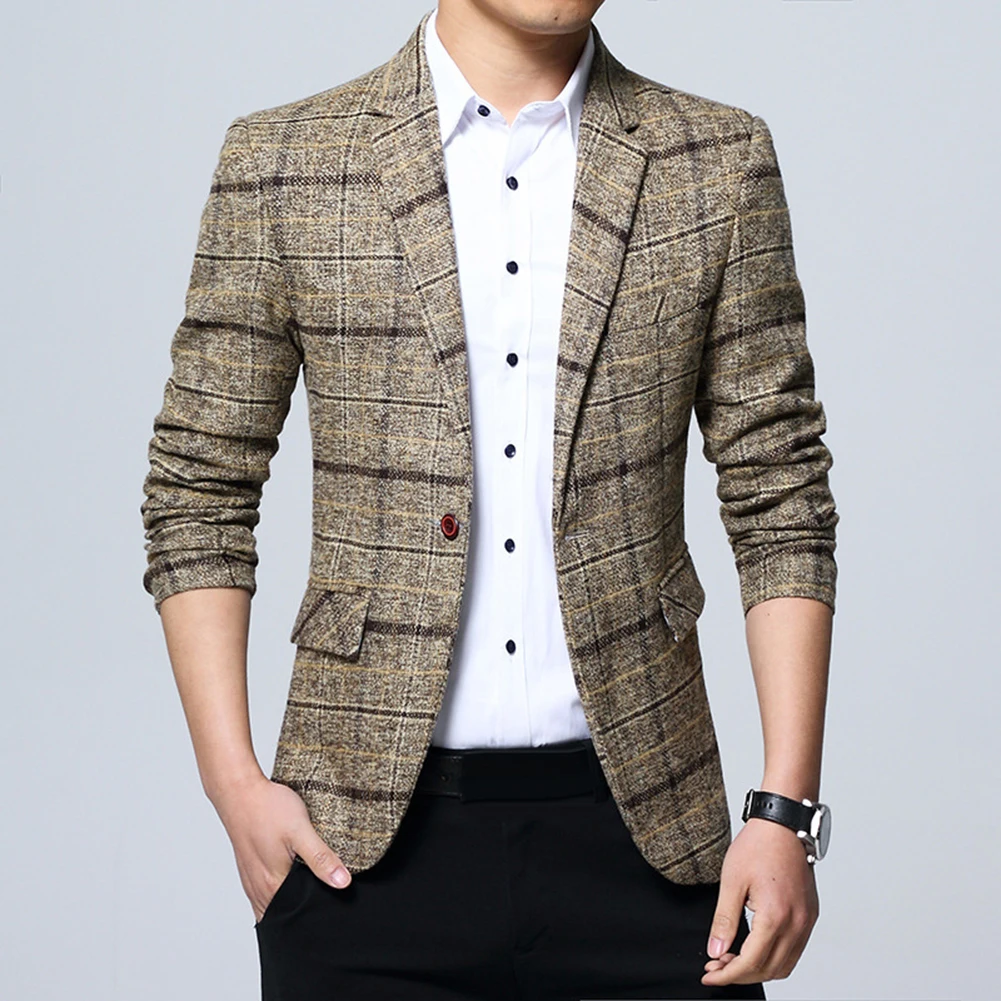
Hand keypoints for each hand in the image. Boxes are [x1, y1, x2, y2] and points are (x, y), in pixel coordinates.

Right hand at [210, 774, 352, 922]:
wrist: (239, 791)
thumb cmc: (268, 808)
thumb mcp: (301, 830)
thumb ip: (321, 858)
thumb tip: (343, 883)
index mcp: (272, 885)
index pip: (295, 917)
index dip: (313, 917)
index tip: (329, 914)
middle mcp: (259, 888)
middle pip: (283, 915)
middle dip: (302, 914)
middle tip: (323, 905)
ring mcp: (251, 879)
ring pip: (272, 904)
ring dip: (289, 903)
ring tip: (309, 894)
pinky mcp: (249, 867)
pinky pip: (264, 891)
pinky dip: (278, 892)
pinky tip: (290, 879)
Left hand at [701, 817, 818, 986]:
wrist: (783, 825)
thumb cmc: (757, 846)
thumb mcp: (731, 881)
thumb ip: (724, 920)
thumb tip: (716, 952)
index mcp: (775, 917)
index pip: (750, 963)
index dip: (727, 975)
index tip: (709, 975)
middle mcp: (796, 924)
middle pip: (768, 970)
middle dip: (740, 974)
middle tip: (717, 966)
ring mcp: (807, 921)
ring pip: (784, 965)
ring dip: (758, 968)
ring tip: (733, 959)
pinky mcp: (810, 915)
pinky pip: (795, 950)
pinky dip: (774, 957)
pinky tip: (755, 947)